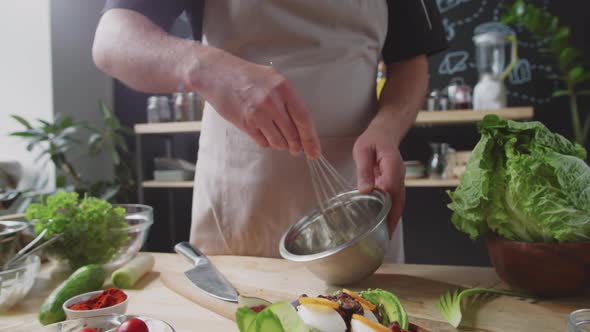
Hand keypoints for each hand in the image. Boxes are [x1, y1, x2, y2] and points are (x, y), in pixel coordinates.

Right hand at [194, 52, 320, 157]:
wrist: (216, 73)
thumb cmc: (245, 75)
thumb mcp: (272, 78)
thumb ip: (287, 98)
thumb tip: (301, 123)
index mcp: (283, 88)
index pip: (304, 118)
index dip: (311, 138)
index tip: (315, 151)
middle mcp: (272, 101)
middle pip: (293, 133)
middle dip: (296, 145)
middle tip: (297, 149)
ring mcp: (258, 113)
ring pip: (278, 141)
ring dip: (281, 144)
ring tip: (279, 140)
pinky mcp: (245, 123)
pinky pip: (263, 142)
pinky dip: (267, 142)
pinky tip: (265, 135)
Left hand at [353, 117, 405, 237]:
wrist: (386, 131)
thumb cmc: (373, 139)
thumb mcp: (363, 151)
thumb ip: (364, 170)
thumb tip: (364, 189)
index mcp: (392, 166)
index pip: (391, 191)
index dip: (389, 209)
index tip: (384, 223)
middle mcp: (399, 175)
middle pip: (400, 200)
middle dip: (394, 219)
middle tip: (387, 236)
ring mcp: (399, 178)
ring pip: (400, 201)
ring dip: (395, 217)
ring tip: (387, 233)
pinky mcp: (396, 181)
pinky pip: (396, 197)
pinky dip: (393, 210)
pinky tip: (386, 219)